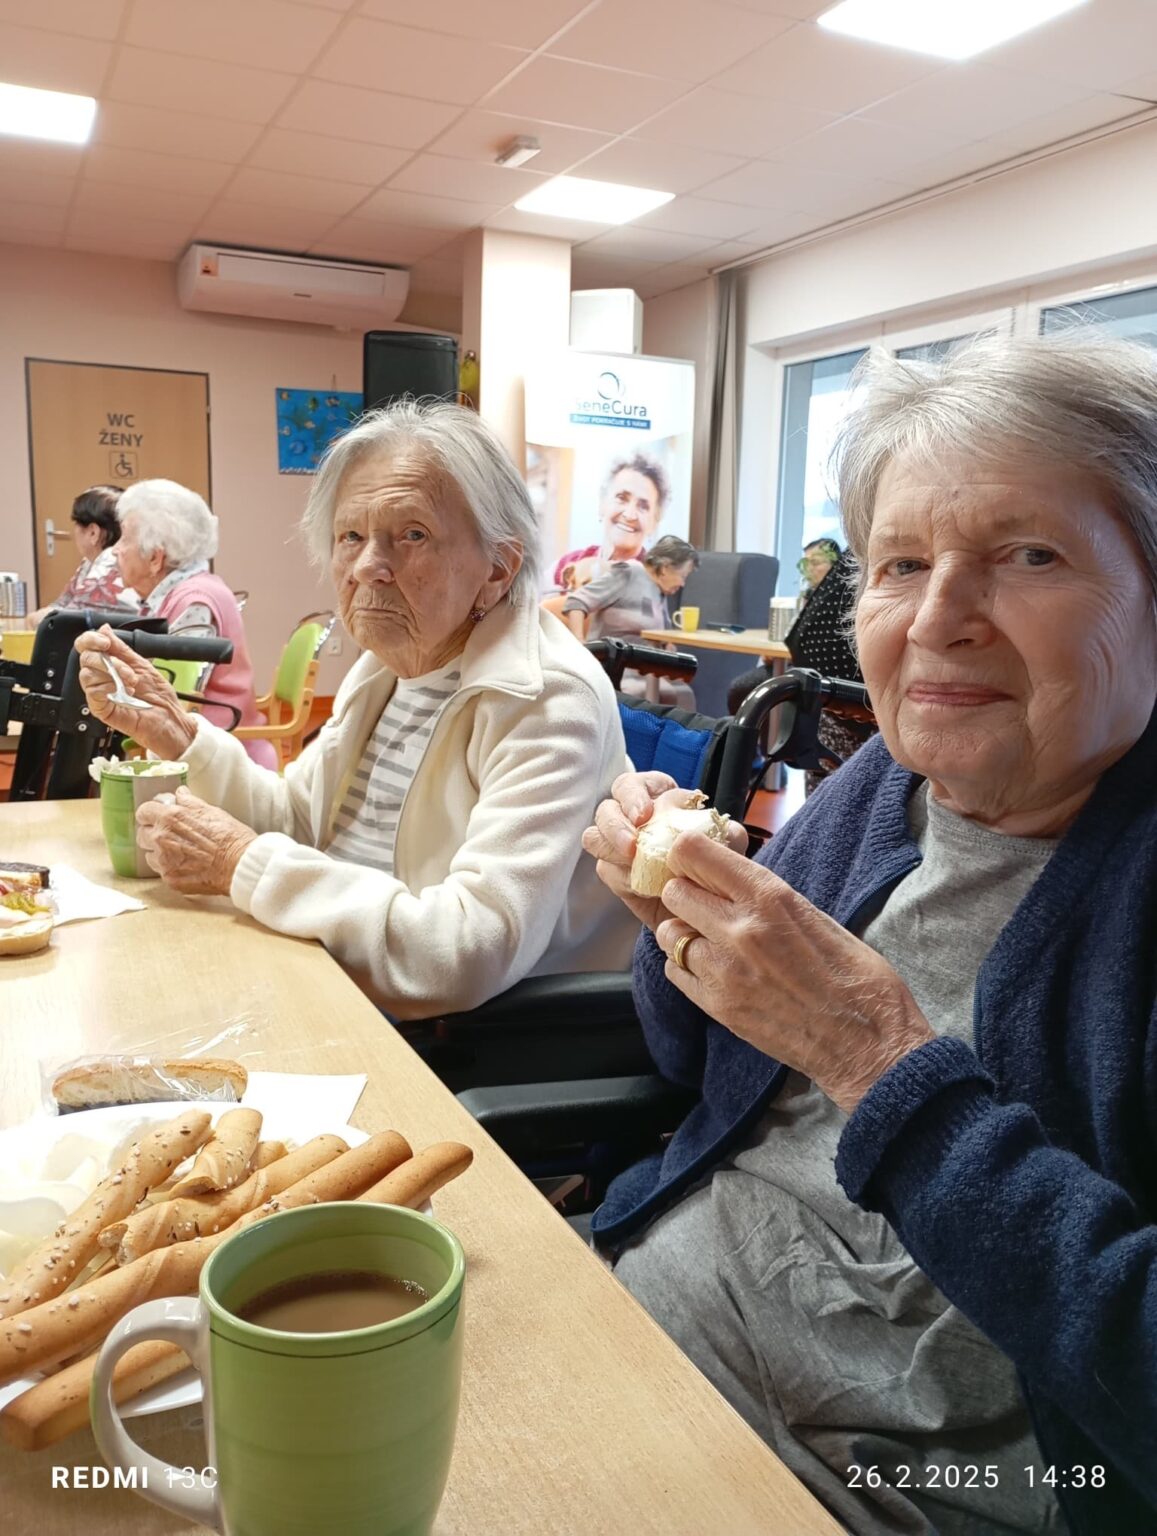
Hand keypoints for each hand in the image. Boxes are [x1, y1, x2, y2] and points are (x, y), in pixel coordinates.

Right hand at [75, 627, 197, 759]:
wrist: (170, 719)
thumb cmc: (159, 696)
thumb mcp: (141, 664)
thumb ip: (120, 648)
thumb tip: (104, 629)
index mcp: (109, 665)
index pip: (87, 647)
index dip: (91, 640)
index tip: (105, 641)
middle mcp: (101, 678)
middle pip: (85, 658)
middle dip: (108, 659)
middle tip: (128, 670)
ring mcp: (100, 694)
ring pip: (87, 674)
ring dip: (113, 674)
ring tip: (131, 683)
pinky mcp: (101, 709)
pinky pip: (92, 693)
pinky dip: (107, 688)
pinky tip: (122, 692)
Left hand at [134, 788, 256, 895]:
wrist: (241, 864)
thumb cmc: (231, 837)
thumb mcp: (211, 811)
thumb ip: (189, 802)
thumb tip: (180, 794)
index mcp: (170, 818)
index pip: (143, 812)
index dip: (151, 813)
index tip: (157, 816)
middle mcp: (162, 839)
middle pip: (142, 834)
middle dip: (153, 833)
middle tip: (171, 836)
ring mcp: (164, 861)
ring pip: (149, 854)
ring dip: (160, 852)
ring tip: (181, 852)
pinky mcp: (170, 879)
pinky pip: (161, 871)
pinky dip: (170, 868)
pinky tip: (187, 865)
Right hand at [581, 771, 747, 931]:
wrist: (701, 895)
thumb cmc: (710, 855)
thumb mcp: (726, 840)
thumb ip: (728, 832)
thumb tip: (728, 831)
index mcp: (653, 797)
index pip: (632, 785)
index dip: (633, 796)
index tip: (643, 815)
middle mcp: (629, 816)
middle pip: (606, 809)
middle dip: (616, 825)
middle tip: (632, 846)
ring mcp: (616, 844)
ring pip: (595, 837)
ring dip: (610, 849)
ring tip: (633, 864)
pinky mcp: (613, 871)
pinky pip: (605, 869)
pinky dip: (620, 876)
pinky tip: (638, 884)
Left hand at [654, 833, 934, 1112]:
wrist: (868, 1041)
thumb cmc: (855, 975)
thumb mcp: (813, 914)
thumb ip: (765, 897)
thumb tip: (729, 881)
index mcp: (769, 896)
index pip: (694, 852)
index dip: (688, 855)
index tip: (694, 863)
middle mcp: (739, 928)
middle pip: (674, 891)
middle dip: (685, 893)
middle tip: (703, 904)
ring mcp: (723, 970)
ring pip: (670, 933)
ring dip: (684, 932)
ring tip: (709, 941)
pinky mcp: (717, 1006)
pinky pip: (676, 971)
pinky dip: (687, 966)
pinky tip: (712, 969)